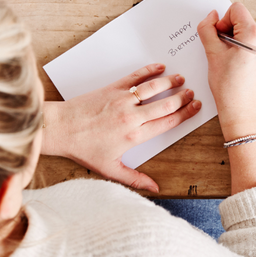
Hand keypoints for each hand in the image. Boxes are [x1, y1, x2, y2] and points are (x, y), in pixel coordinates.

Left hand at [40, 63, 200, 193]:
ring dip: (170, 82)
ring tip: (181, 79)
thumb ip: (134, 179)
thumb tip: (155, 189)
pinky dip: (149, 71)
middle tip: (192, 93)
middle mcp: (132, 117)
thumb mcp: (109, 169)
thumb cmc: (83, 149)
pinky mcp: (113, 88)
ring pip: (154, 88)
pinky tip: (159, 67)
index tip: (195, 107)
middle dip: (182, 98)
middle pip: (165, 104)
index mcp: (134, 136)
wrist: (60, 129)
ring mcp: (123, 100)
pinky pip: (136, 77)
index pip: (168, 122)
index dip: (185, 114)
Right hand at [197, 3, 255, 140]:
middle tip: (224, 53)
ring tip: (231, 61)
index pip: (236, 9)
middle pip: (242, 20)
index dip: (223, 21)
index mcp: (254, 34)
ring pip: (248, 31)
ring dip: (237, 41)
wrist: (241, 109)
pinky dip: (246, 48)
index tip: (220, 39)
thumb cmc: (228, 85)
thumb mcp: (212, 53)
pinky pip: (255, 43)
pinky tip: (239, 65)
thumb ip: (207, 28)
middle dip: (230, 32)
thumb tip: (212, 15)